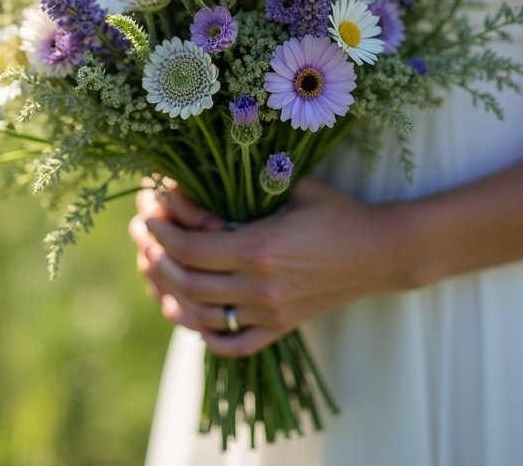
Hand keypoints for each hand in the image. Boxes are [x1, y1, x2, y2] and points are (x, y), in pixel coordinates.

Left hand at [129, 177, 402, 356]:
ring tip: (155, 270)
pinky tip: (189, 314)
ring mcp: (270, 313)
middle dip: (155, 257)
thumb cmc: (335, 210)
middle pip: (187, 282)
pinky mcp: (281, 328)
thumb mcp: (290, 187)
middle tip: (143, 236)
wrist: (379, 252)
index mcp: (260, 247)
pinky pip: (233, 344)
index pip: (190, 248)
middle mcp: (260, 287)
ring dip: (170, 294)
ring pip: (201, 316)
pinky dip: (205, 334)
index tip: (148, 212)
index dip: (161, 231)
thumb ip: (244, 186)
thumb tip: (193, 178)